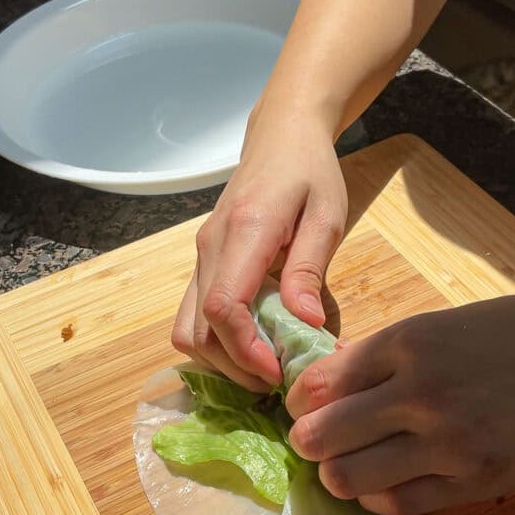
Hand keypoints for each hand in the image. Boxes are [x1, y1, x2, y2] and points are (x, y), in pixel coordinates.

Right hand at [171, 104, 347, 389]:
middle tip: (279, 379)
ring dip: (221, 361)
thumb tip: (305, 324)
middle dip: (236, 367)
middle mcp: (210, 248)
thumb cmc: (310, 172)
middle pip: (199, 331)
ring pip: (187, 331)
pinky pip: (191, 318)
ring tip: (265, 367)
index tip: (278, 371)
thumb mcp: (326, 215)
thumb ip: (310, 270)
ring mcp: (200, 257)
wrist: (280, 136)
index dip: (246, 351)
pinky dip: (214, 344)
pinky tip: (250, 347)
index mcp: (245, 232)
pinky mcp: (201, 264)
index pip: (224, 307)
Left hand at [287, 293, 514, 514]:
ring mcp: (448, 443)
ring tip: (345, 468)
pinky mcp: (475, 482)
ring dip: (337, 475)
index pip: (319, 383)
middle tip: (316, 443)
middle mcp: (420, 392)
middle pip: (322, 434)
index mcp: (410, 341)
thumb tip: (331, 374)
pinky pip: (397, 504)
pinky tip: (380, 486)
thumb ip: (389, 352)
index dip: (298, 402)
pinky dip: (376, 498)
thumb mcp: (450, 324)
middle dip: (308, 442)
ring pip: (349, 477)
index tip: (301, 409)